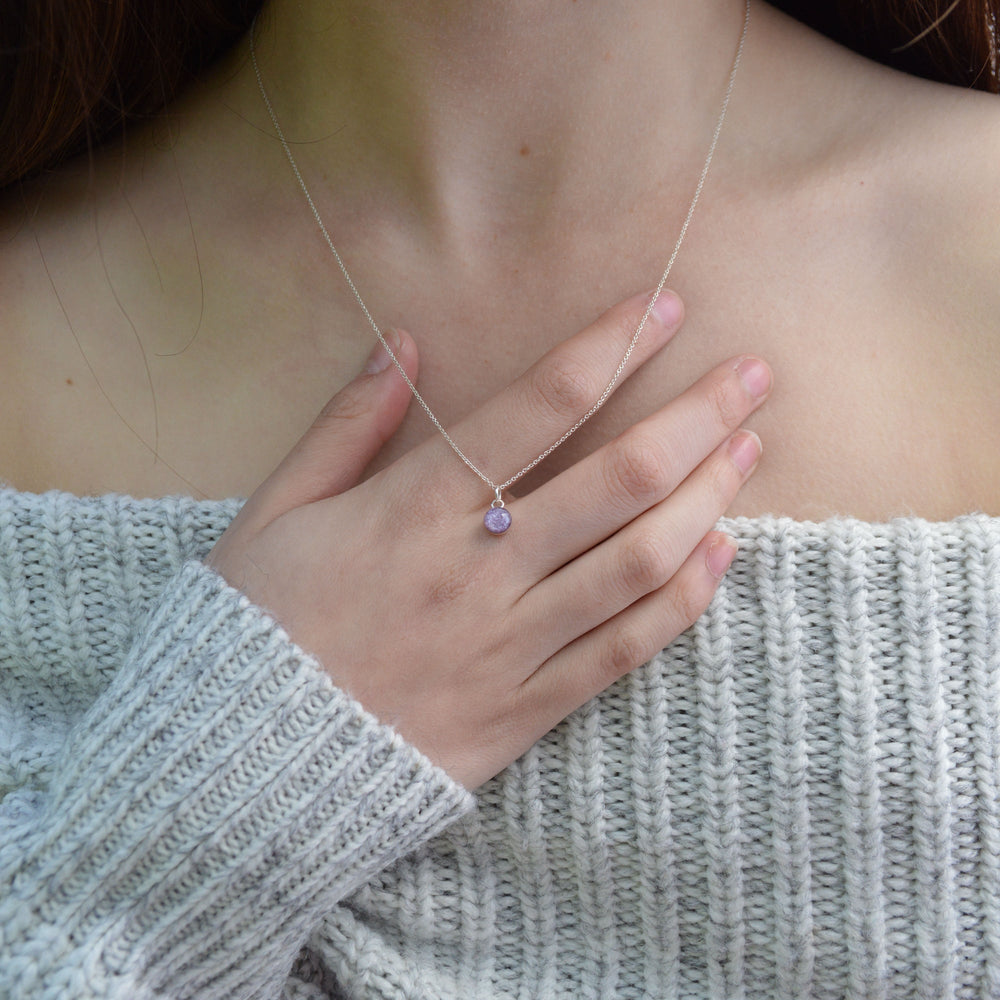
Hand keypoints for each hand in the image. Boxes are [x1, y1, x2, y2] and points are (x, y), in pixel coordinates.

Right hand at [207, 290, 769, 787]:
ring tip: (751, 449)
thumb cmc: (258, 627)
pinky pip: (623, 650)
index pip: (540, 406)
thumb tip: (406, 342)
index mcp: (414, 508)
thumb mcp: (276, 511)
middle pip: (618, 479)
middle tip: (753, 375)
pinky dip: (682, 600)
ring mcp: (510, 644)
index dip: (612, 346)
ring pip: (639, 562)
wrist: (244, 769)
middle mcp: (479, 570)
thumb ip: (346, 423)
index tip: (665, 307)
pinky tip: (721, 554)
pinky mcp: (526, 709)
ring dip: (709, 498)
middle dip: (697, 417)